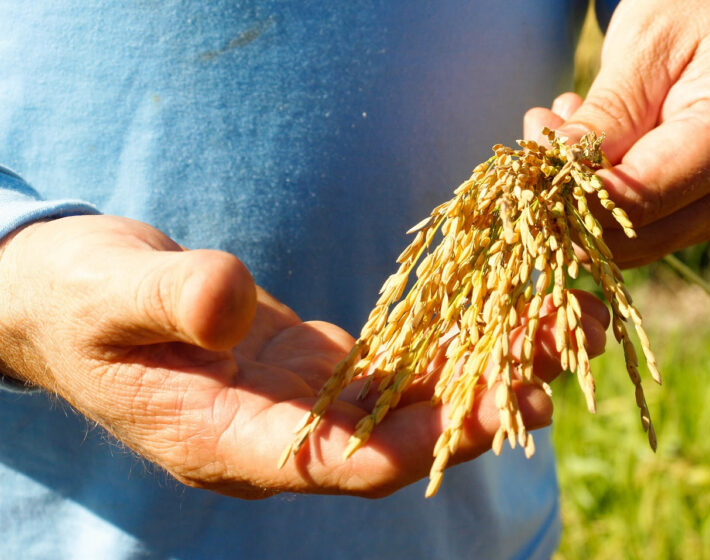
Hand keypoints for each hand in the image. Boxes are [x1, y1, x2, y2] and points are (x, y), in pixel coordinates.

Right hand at [0, 215, 608, 498]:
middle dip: (480, 407)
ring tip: (557, 334)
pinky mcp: (316, 370)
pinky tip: (502, 320)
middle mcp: (278, 436)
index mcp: (227, 442)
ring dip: (483, 372)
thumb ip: (170, 302)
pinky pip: (394, 367)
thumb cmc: (78, 301)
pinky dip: (449, 346)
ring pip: (408, 402)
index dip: (417, 442)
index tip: (497, 413)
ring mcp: (301, 406)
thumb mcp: (108, 295)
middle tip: (558, 369)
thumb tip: (233, 302)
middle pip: (396, 436)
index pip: (337, 461)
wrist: (75, 297)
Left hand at [525, 0, 709, 266]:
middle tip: (541, 130)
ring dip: (581, 202)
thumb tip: (558, 169)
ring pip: (631, 244)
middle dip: (570, 201)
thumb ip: (606, 113)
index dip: (573, 195)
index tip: (536, 158)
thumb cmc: (699, 11)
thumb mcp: (646, 46)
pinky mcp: (708, 213)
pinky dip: (602, 201)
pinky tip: (590, 144)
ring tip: (562, 126)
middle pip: (632, 237)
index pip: (637, 201)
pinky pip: (642, 230)